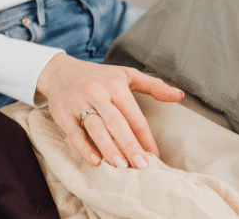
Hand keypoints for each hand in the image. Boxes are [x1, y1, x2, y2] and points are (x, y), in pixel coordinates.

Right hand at [36, 53, 183, 168]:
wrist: (59, 71)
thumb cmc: (98, 77)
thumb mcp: (126, 75)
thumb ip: (153, 86)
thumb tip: (179, 95)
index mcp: (116, 85)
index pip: (134, 115)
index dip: (145, 137)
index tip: (154, 156)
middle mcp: (98, 93)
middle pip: (117, 122)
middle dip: (130, 145)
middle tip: (141, 166)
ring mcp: (78, 103)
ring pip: (95, 127)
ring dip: (108, 147)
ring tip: (120, 165)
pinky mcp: (62, 113)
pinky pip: (74, 132)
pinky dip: (83, 147)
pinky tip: (95, 160)